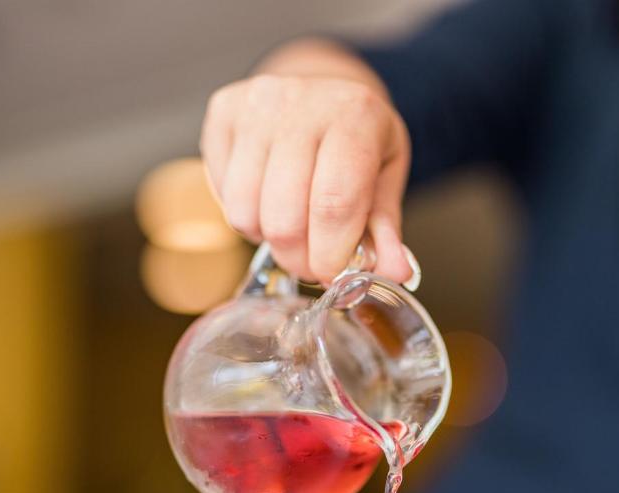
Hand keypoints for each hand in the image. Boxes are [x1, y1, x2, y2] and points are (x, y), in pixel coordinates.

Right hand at [200, 59, 412, 285]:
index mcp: (356, 116)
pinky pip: (222, 193)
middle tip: (310, 263)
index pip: (335, 203)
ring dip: (267, 238)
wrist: (321, 91)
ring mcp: (257, 104)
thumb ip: (386, 228)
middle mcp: (302, 103)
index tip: (331, 275)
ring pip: (245, 211)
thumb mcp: (384, 176)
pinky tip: (266, 200)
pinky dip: (245, 215)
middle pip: (284, 216)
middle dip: (298, 258)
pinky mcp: (224, 110)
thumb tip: (396, 273)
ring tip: (290, 227)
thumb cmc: (357, 139)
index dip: (330, 254)